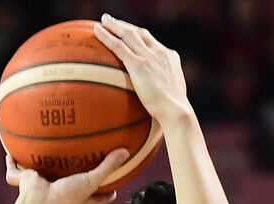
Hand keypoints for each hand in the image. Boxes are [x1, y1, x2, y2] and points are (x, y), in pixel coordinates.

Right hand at [5, 148, 128, 203]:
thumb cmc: (65, 197)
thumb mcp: (90, 181)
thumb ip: (107, 167)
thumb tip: (126, 152)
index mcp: (75, 198)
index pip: (93, 199)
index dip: (103, 196)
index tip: (113, 192)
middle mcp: (58, 193)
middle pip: (66, 186)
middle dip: (70, 179)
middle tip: (78, 168)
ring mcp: (40, 187)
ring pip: (40, 177)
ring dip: (38, 169)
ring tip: (39, 155)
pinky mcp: (25, 181)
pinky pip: (14, 171)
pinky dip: (11, 162)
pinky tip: (9, 149)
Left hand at [94, 14, 189, 128]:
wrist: (176, 111)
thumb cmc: (175, 113)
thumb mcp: (173, 99)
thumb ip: (164, 94)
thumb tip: (157, 107)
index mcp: (170, 58)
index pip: (153, 43)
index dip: (140, 36)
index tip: (132, 33)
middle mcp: (160, 52)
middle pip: (140, 33)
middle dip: (126, 26)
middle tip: (113, 21)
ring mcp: (149, 56)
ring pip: (128, 34)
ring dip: (114, 25)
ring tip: (103, 20)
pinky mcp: (138, 64)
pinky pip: (119, 46)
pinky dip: (107, 36)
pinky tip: (97, 31)